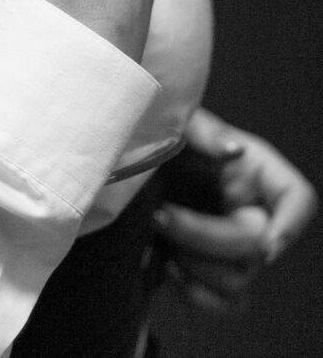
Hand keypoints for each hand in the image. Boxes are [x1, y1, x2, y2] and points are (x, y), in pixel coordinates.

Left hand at [153, 106, 318, 311]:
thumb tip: (231, 150)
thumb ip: (205, 132)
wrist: (129, 163)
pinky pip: (222, 303)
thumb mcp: (180, 122)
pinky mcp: (213, 272)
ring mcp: (234, 248)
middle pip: (255, 245)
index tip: (267, 242)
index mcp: (255, 171)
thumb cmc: (161, 135)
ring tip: (157, 236)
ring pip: (238, 281)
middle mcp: (252, 212)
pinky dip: (194, 293)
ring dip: (194, 265)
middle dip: (203, 235)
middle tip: (159, 216)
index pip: (297, 197)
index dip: (292, 223)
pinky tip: (164, 264)